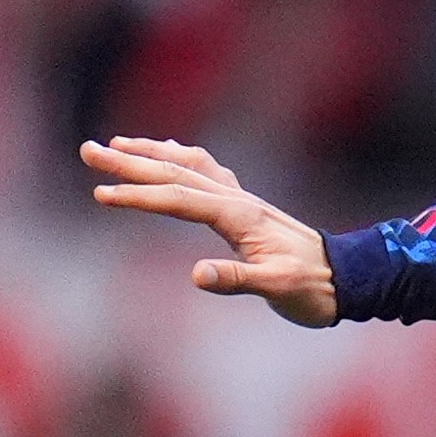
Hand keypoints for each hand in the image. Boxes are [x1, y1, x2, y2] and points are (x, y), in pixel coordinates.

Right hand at [82, 136, 339, 326]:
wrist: (347, 278)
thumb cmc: (313, 288)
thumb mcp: (278, 290)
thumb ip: (237, 280)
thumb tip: (195, 274)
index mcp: (239, 217)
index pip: (177, 200)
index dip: (138, 196)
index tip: (101, 194)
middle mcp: (237, 200)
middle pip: (175, 173)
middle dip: (129, 162)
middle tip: (88, 150)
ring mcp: (242, 200)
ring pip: (189, 166)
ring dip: (152, 154)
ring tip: (117, 146)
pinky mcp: (246, 208)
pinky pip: (206, 173)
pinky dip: (180, 160)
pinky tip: (170, 157)